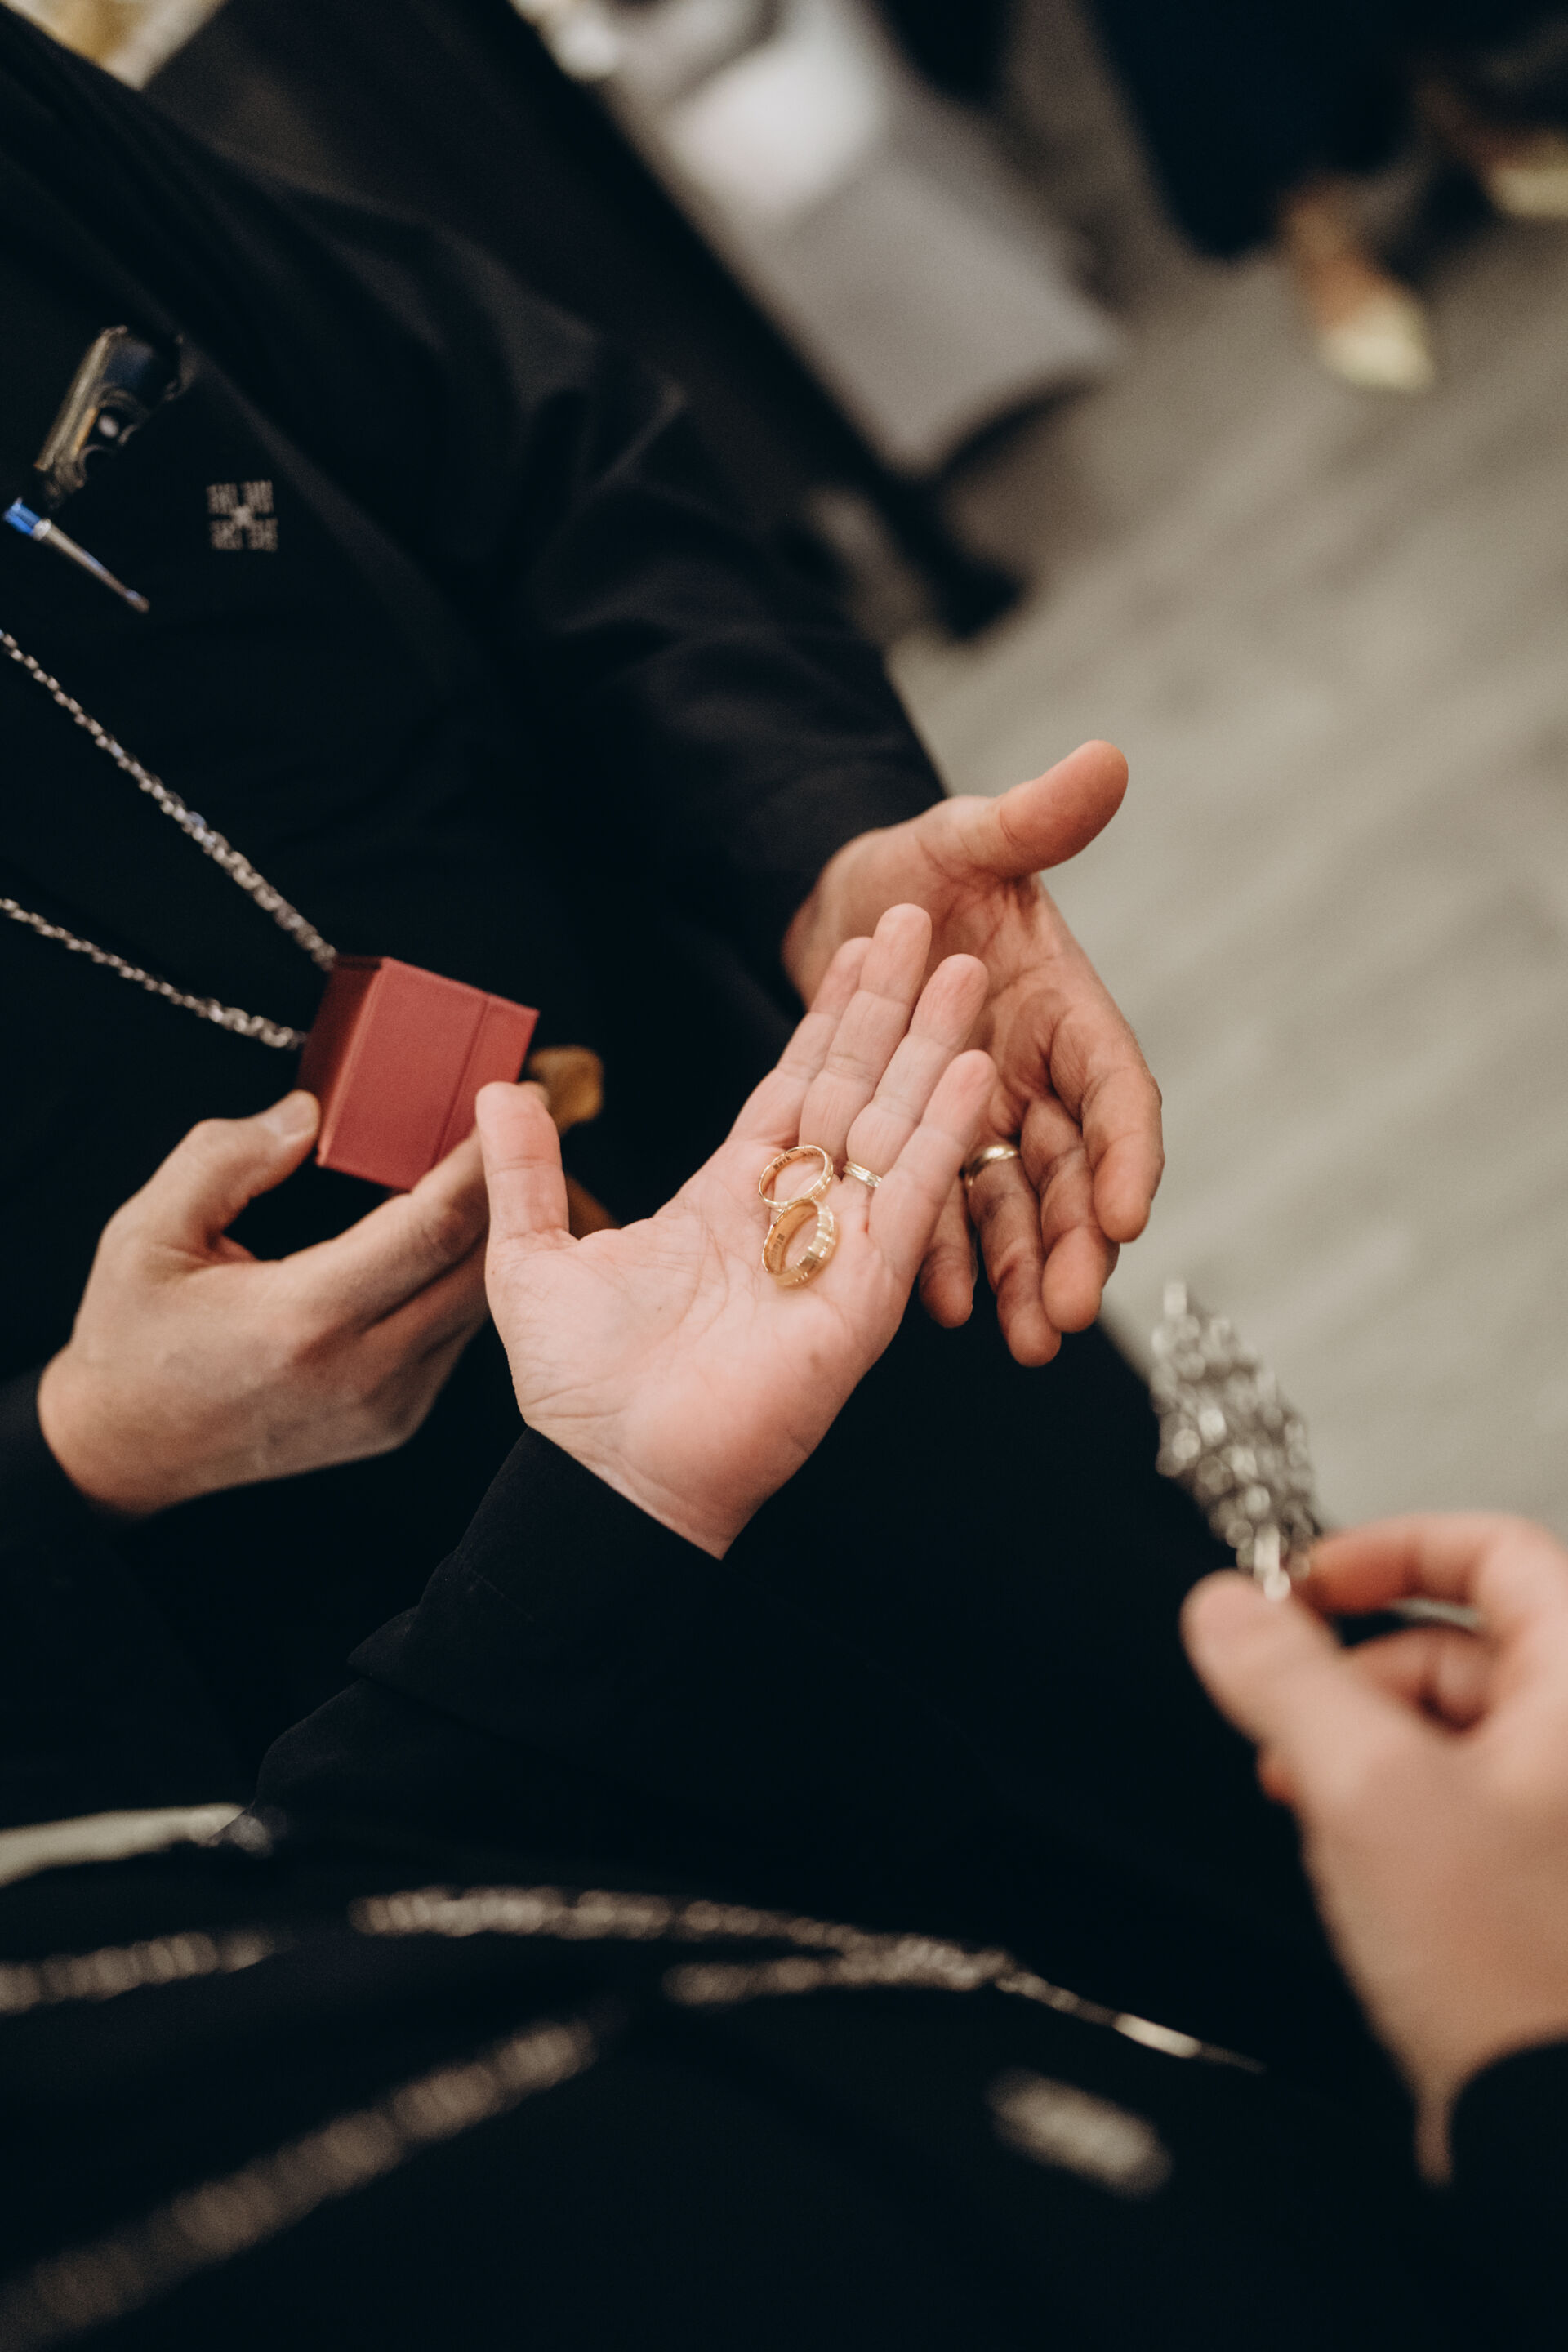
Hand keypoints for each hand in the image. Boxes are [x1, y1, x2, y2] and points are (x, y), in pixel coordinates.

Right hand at [38, 1092, 489, 1516]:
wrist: (130, 1449)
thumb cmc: (134, 1338)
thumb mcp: (146, 1234)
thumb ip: (224, 1159)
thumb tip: (306, 1114)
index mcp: (304, 1318)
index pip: (432, 1228)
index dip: (481, 1163)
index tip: (505, 1104)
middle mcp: (362, 1369)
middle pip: (478, 1266)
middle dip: (509, 1190)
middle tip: (519, 1127)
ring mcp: (388, 1404)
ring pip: (477, 1306)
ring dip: (496, 1238)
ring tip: (492, 1174)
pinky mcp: (397, 1421)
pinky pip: (455, 1338)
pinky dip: (463, 1283)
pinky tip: (453, 1239)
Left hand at [478, 906, 994, 1555]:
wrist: (613, 1474)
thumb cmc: (580, 1389)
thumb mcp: (533, 1256)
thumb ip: (527, 1171)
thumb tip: (501, 1090)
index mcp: (728, 1200)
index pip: (793, 1084)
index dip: (827, 1014)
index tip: (858, 946)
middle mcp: (795, 1217)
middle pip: (855, 1087)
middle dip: (892, 1006)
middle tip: (927, 922)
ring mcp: (838, 1251)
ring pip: (894, 1127)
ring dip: (931, 1047)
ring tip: (967, 971)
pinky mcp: (867, 1295)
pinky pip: (912, 1201)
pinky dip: (942, 1134)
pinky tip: (968, 1067)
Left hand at [782, 740, 1161, 1365]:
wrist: (843, 904)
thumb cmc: (915, 864)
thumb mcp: (966, 836)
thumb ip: (1032, 818)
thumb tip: (1106, 758)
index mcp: (1066, 1012)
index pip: (1116, 1092)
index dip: (1126, 1154)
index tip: (1130, 1214)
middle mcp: (1037, 1078)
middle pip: (1074, 1174)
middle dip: (1078, 1244)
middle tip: (1071, 1314)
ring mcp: (987, 1119)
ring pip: (1020, 1210)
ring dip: (1027, 1274)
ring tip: (1026, 1342)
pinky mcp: (929, 1144)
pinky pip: (947, 1211)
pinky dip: (951, 1256)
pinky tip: (945, 1308)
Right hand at [1182, 1517, 1567, 2177]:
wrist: (1547, 2122)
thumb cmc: (1508, 1966)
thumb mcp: (1366, 1789)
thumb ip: (1288, 1679)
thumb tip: (1227, 1606)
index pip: (1497, 1550)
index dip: (1393, 1546)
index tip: (1310, 1579)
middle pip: (1464, 1637)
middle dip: (1356, 1661)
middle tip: (1284, 1687)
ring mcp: (1563, 1811)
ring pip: (1453, 1718)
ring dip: (1361, 1732)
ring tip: (1299, 1777)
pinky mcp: (1540, 1875)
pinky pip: (1458, 1792)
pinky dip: (1388, 1793)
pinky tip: (1340, 1834)